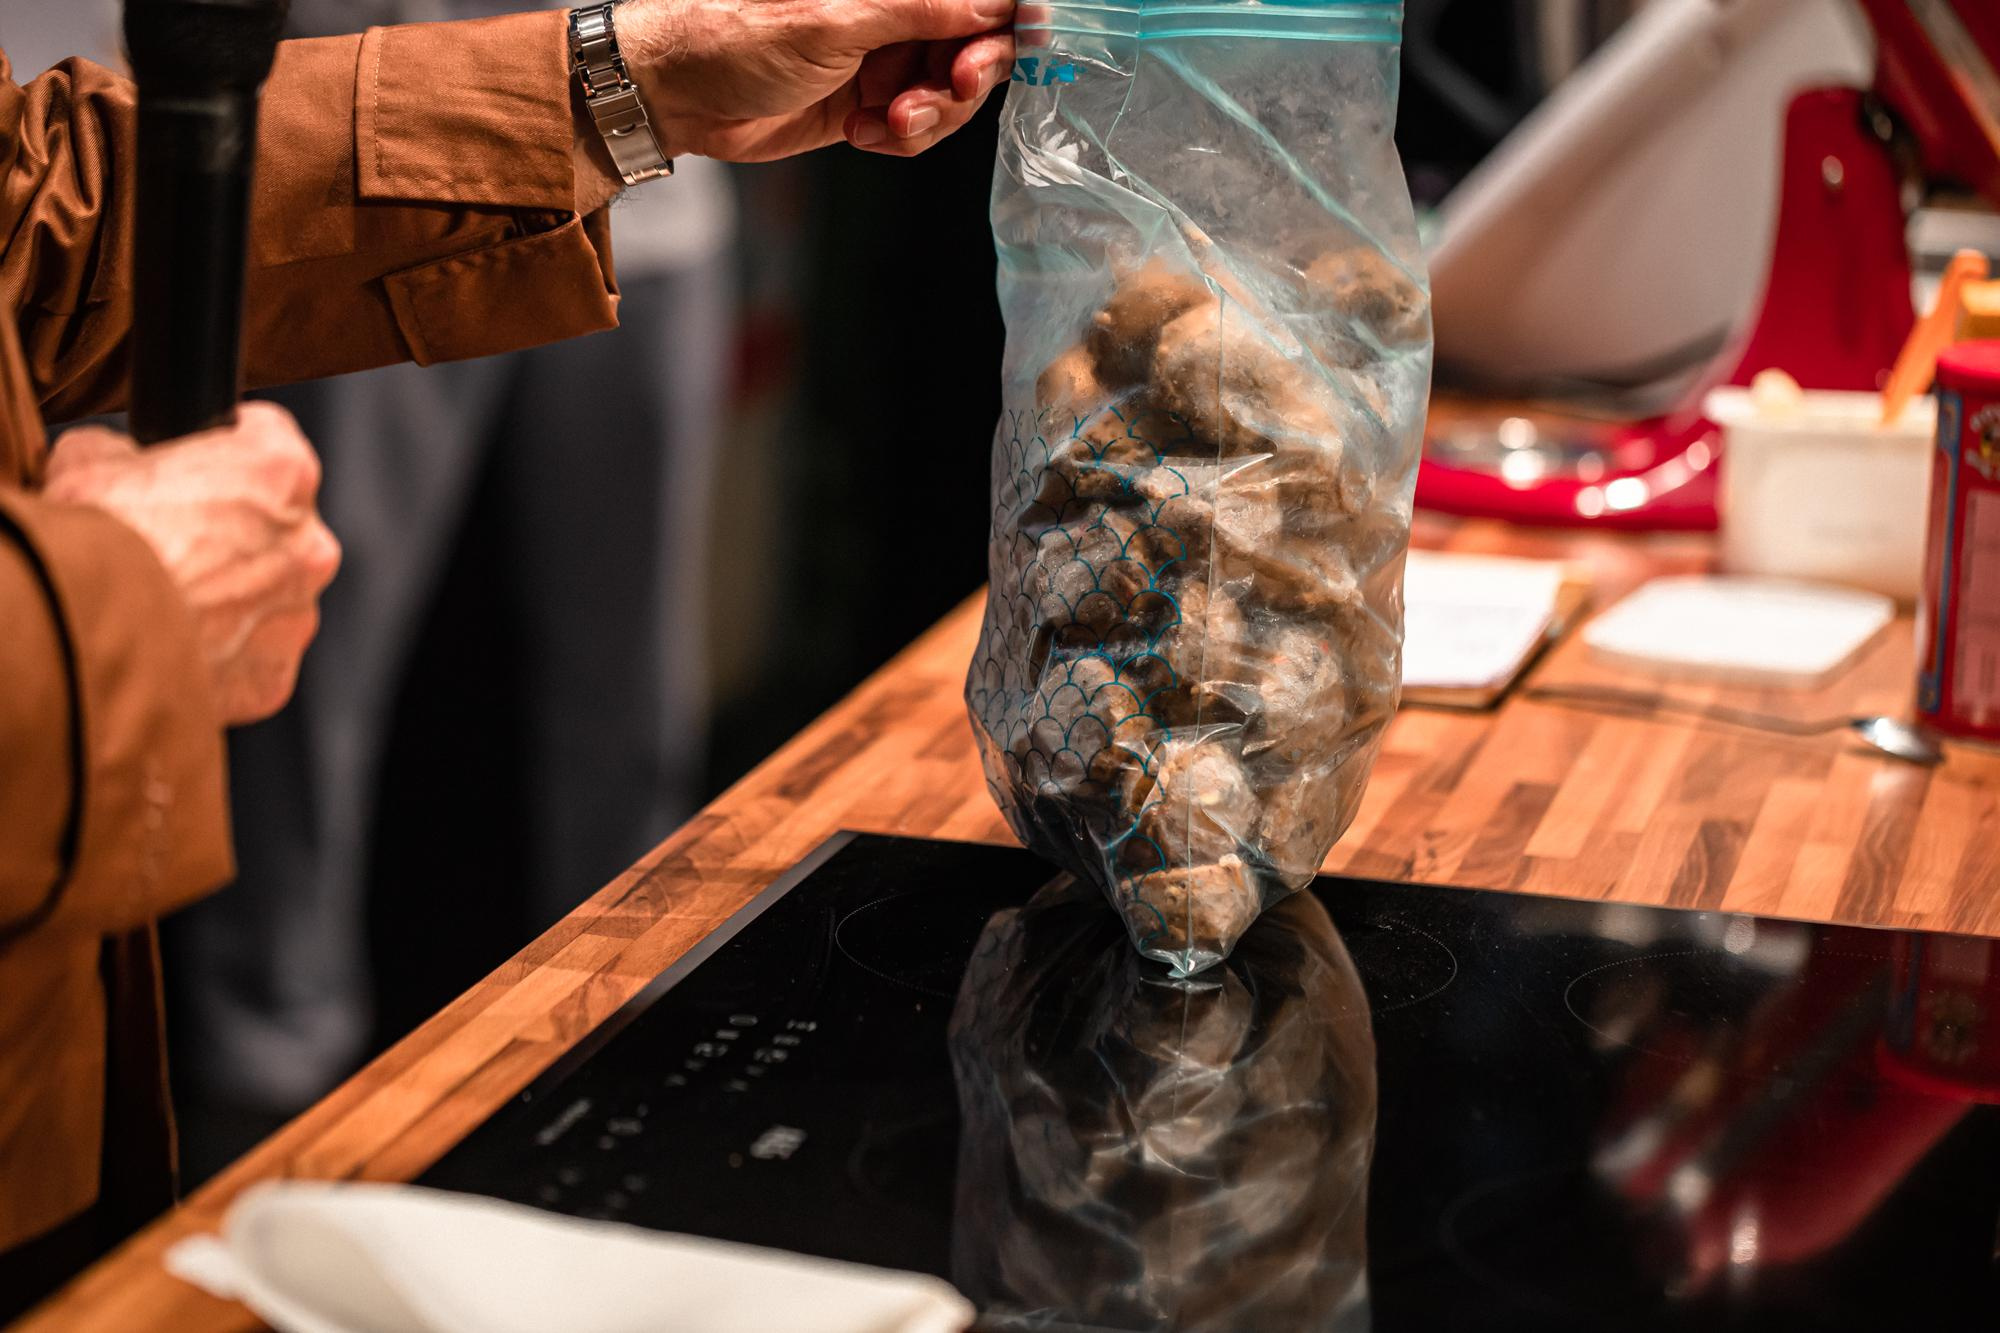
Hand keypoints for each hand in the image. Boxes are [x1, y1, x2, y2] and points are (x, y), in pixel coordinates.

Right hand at [43, 404, 340, 726]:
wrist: (79, 631)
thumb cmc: (92, 536)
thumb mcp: (89, 458)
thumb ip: (126, 454)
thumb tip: (119, 463)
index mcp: (281, 471)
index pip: (268, 442)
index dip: (225, 452)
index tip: (196, 468)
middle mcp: (309, 543)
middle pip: (278, 529)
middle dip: (232, 534)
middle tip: (170, 546)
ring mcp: (298, 616)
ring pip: (270, 599)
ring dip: (230, 599)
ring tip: (164, 603)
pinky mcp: (273, 677)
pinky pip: (251, 659)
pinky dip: (219, 656)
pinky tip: (171, 648)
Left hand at [614, 0, 1015, 162]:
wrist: (680, 96)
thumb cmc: (738, 38)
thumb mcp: (837, 20)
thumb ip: (922, 8)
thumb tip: (995, 4)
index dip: (1006, 18)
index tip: (1024, 40)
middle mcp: (896, 12)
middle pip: (976, 43)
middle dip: (965, 74)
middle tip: (945, 88)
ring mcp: (885, 58)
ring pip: (950, 94)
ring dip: (929, 116)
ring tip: (886, 121)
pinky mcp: (871, 103)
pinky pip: (918, 128)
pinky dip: (902, 138)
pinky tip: (863, 132)